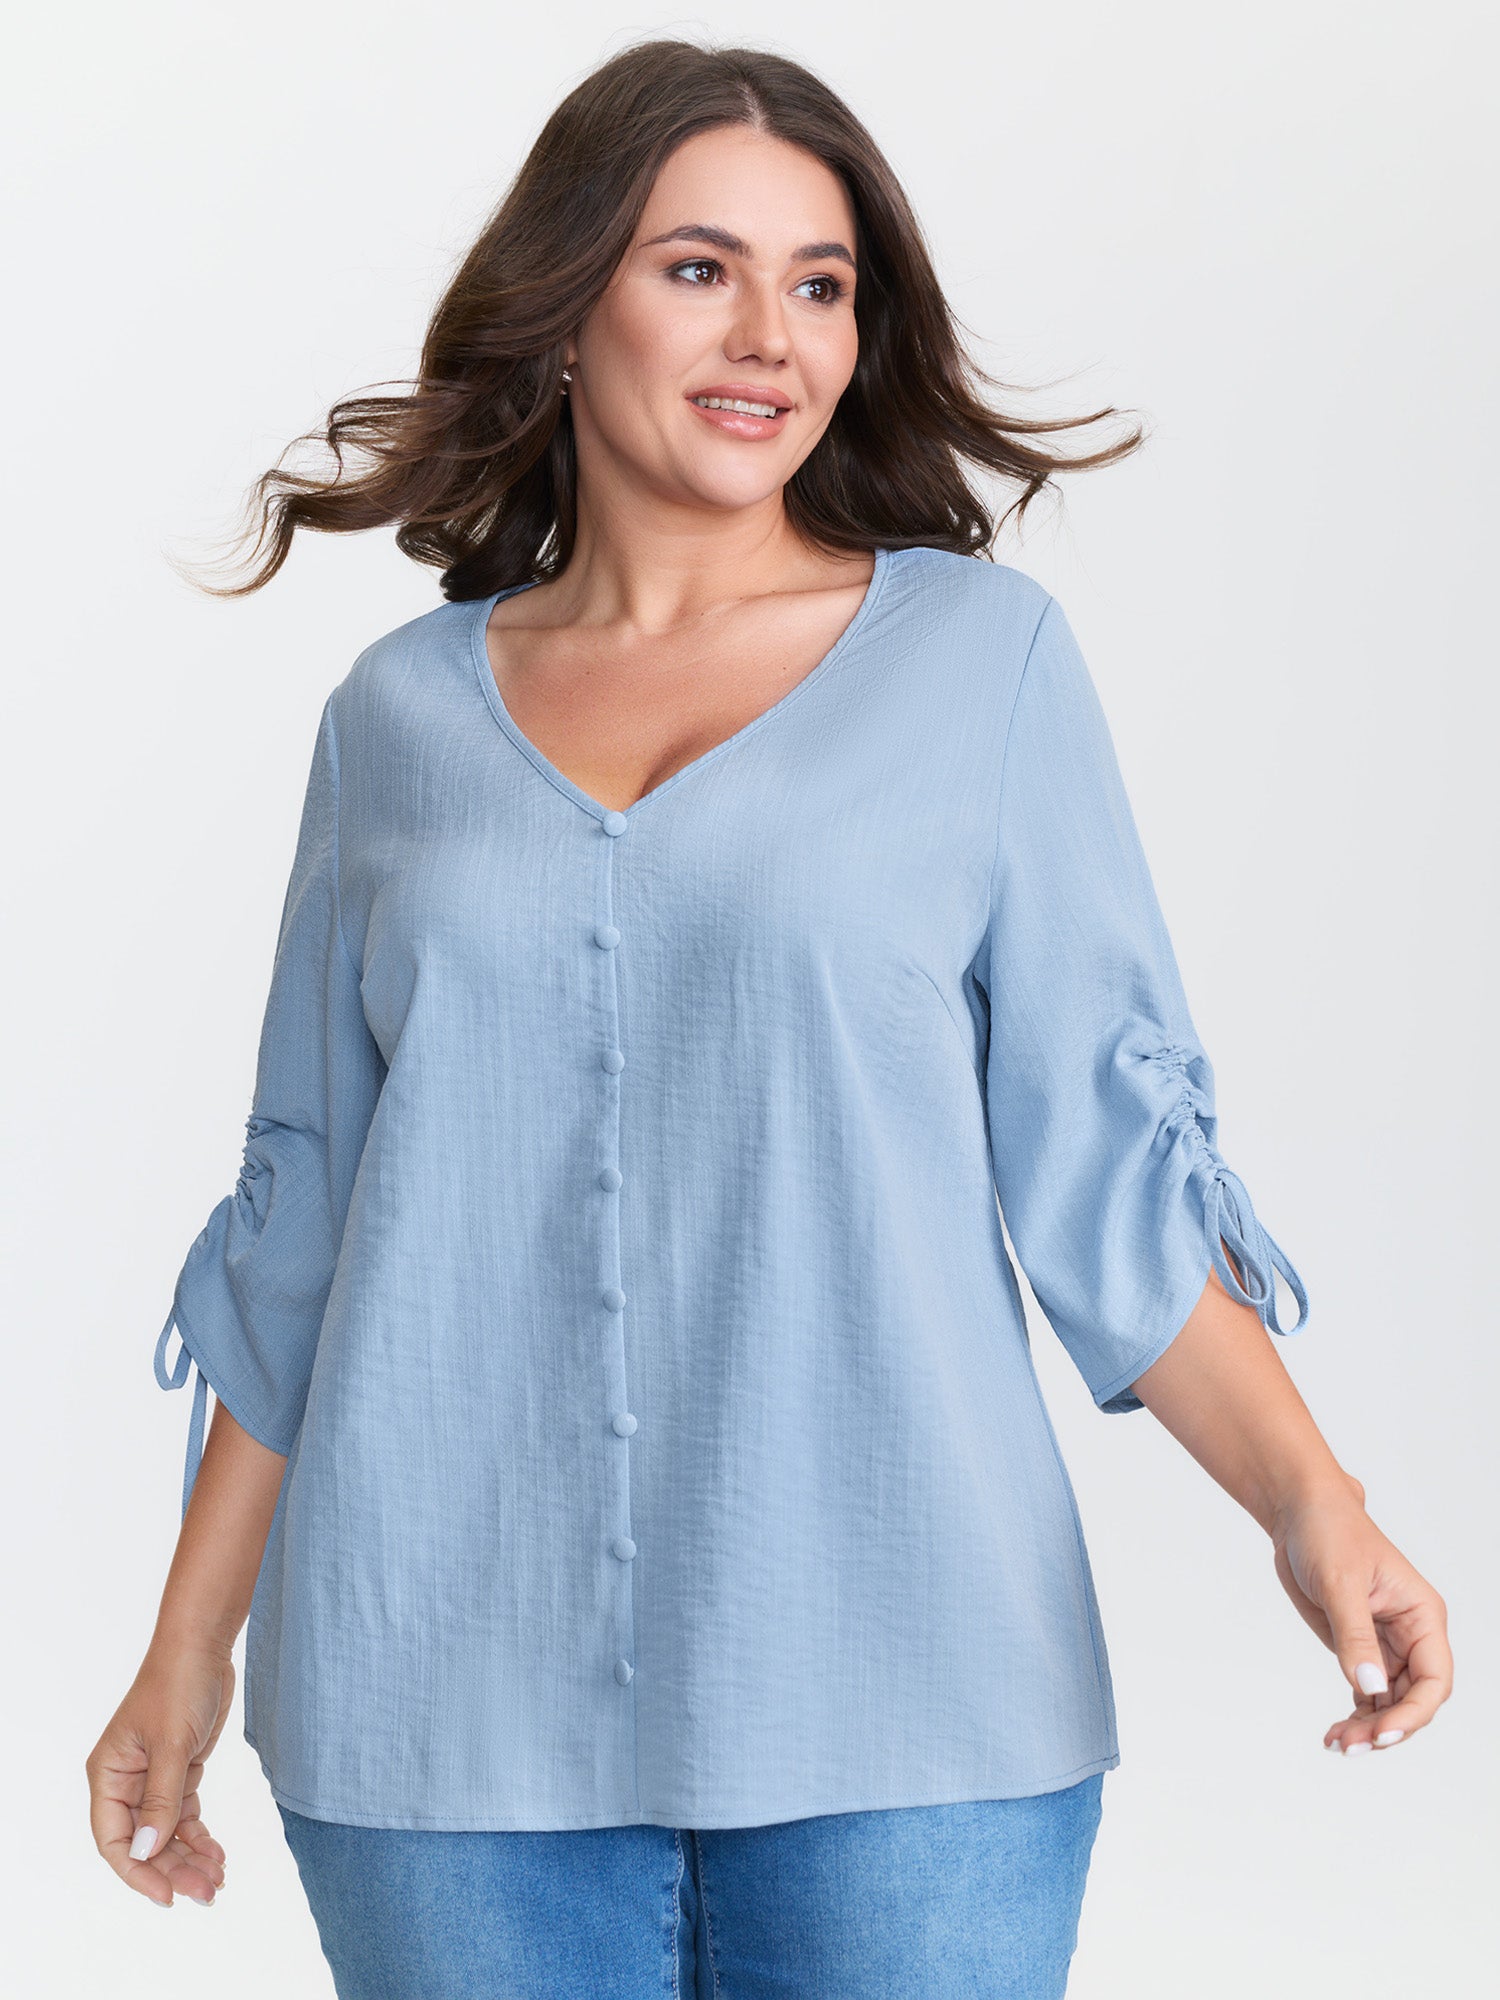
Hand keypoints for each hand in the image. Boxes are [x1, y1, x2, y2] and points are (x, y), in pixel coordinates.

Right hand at [86, 1638, 233, 1906]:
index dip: (139, 1872)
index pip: (115, 1840)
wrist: (203, 1648)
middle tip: (207, 1891)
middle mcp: (126, 1783)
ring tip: (217, 1879)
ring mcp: (153, 1779)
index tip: (168, 1894)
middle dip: (173, 1869)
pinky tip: (217, 1853)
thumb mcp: (171, 1744)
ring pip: (166, 1833)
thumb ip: (162, 1799)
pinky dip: (199, 1835)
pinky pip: (184, 1815)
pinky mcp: (179, 1772)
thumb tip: (149, 1851)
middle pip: (145, 1842)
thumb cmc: (177, 1685)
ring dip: (189, 1857)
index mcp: (108, 1776)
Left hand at [1271, 1474, 1452, 1754]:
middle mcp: (1410, 1634)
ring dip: (1368, 1727)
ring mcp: (1384, 1644)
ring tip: (1337, 1744)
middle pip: (1413, 1699)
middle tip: (1348, 1746)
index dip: (1413, 1713)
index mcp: (1422, 1615)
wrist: (1297, 1511)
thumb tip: (1370, 1689)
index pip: (1434, 1679)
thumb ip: (1354, 1636)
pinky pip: (1367, 1693)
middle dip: (1386, 1727)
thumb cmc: (1328, 1531)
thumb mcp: (1340, 1582)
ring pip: (1389, 1702)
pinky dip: (1355, 1715)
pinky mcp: (1358, 1647)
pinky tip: (1334, 1733)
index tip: (1382, 1734)